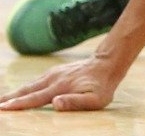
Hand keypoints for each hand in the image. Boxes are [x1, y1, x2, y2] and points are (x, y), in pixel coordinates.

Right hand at [0, 57, 119, 110]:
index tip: (3, 108)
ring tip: (3, 100)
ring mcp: (53, 74)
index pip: (34, 98)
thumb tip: (55, 103)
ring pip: (30, 84)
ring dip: (15, 92)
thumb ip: (75, 102)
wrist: (107, 64)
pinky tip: (21, 91)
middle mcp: (52, 79)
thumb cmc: (102, 86)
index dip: (18, 104)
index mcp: (59, 88)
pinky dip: (25, 87)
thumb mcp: (95, 99)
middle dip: (9, 98)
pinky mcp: (55, 71)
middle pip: (26, 90)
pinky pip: (37, 81)